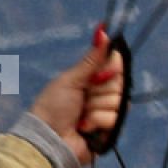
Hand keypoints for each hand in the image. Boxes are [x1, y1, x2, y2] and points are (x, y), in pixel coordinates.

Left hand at [29, 23, 125, 167]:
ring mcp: (106, 113)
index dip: (111, 68)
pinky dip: (97, 122)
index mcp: (91, 79)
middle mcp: (101, 95)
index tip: (98, 74)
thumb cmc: (53, 106)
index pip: (115, 66)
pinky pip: (116, 119)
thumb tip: (102, 29)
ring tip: (80, 116)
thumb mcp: (71, 79)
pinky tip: (84, 128)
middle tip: (83, 97)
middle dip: (100, 90)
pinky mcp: (109, 131)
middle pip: (119, 83)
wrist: (48, 137)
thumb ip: (91, 59)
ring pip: (118, 101)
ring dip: (96, 108)